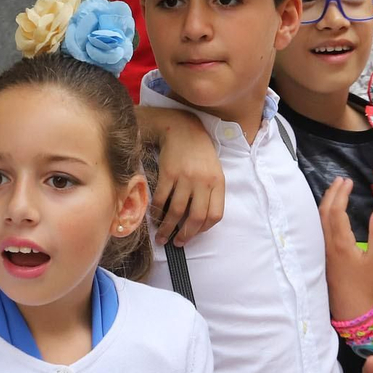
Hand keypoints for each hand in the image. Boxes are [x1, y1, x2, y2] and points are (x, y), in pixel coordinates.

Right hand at [148, 109, 224, 245]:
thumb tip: (199, 221)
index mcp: (218, 183)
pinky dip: (157, 212)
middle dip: (185, 235)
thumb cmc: (199, 153)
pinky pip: (162, 199)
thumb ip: (210, 193)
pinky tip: (155, 217)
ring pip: (177, 211)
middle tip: (177, 243)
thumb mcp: (213, 171)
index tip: (194, 234)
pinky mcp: (168, 173)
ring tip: (162, 237)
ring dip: (168, 228)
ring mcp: (185, 177)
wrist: (182, 129)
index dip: (204, 229)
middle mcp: (203, 181)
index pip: (215, 215)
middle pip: (196, 217)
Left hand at [319, 177, 372, 321]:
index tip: (348, 182)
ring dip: (326, 202)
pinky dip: (323, 215)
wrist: (350, 309)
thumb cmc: (365, 285)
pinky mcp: (322, 256)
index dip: (341, 194)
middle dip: (332, 193)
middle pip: (324, 212)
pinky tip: (329, 213)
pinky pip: (318, 229)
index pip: (336, 211)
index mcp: (340, 242)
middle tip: (341, 180)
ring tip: (335, 190)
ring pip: (318, 220)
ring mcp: (322, 250)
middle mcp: (327, 244)